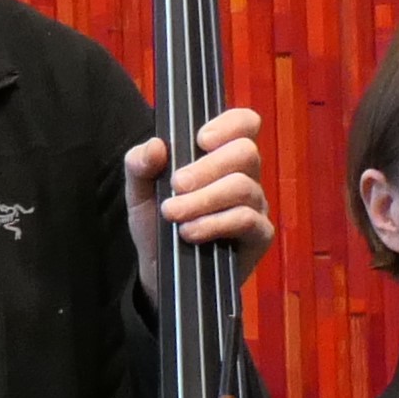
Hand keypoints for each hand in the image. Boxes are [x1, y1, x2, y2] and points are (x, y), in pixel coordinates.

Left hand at [126, 106, 272, 299]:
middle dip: (207, 167)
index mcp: (220, 155)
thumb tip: (155, 145)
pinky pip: (246, 219)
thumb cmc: (157, 224)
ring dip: (204, 199)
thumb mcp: (139, 193)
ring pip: (243, 186)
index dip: (229, 124)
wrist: (161, 273)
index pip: (244, 124)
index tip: (200, 140)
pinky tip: (190, 233)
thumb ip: (139, 165)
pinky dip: (215, 223)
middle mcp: (244, 175)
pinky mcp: (259, 235)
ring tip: (174, 214)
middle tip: (176, 185)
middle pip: (245, 152)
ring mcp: (255, 205)